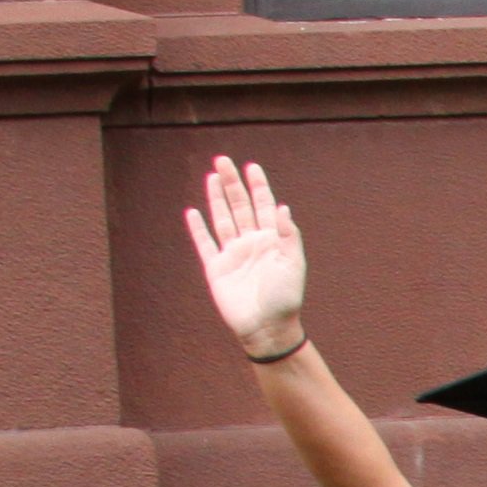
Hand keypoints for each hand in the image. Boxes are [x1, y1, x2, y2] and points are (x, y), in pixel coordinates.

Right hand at [183, 155, 312, 356]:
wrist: (266, 327)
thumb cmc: (285, 298)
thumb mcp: (293, 264)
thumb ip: (288, 235)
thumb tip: (283, 207)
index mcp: (273, 239)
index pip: (263, 205)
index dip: (258, 185)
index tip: (251, 166)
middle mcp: (252, 242)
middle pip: (239, 206)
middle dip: (232, 183)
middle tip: (223, 160)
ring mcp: (232, 253)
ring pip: (222, 218)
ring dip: (216, 198)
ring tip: (212, 176)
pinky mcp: (216, 267)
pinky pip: (205, 243)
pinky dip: (198, 228)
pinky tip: (193, 212)